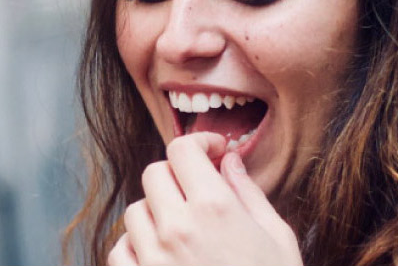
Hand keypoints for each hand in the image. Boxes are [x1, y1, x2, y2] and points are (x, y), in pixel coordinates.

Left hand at [107, 132, 302, 264]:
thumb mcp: (277, 236)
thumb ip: (249, 192)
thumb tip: (231, 161)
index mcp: (216, 207)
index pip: (183, 150)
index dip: (199, 141)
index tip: (213, 150)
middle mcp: (178, 228)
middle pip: (155, 173)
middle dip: (178, 173)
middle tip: (199, 187)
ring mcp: (154, 260)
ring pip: (135, 210)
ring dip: (156, 209)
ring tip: (181, 223)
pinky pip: (120, 251)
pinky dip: (135, 246)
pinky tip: (159, 253)